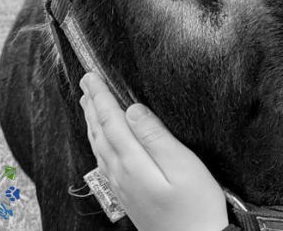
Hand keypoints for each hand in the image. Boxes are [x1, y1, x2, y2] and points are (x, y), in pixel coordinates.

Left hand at [80, 73, 228, 230]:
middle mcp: (121, 174)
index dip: (101, 97)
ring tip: (88, 103)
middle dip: (92, 105)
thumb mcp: (183, 167)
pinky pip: (103, 160)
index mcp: (133, 163)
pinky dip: (98, 141)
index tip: (92, 76)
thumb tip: (133, 110)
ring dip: (92, 122)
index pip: (111, 121)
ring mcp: (121, 186)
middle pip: (100, 132)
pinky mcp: (127, 195)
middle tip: (86, 82)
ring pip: (99, 146)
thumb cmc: (196, 207)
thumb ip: (156, 137)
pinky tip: (101, 139)